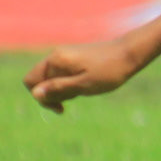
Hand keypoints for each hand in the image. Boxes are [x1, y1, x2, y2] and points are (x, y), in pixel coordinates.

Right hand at [24, 39, 143, 112]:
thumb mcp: (84, 85)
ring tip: (84, 91)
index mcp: (56, 61)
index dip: (41, 97)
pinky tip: (86, 86)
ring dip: (62, 90)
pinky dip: (69, 84)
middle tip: (75, 98)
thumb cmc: (109, 71)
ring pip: (52, 79)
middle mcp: (57, 55)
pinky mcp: (74, 58)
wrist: (130, 53)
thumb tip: (35, 94)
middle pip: (39, 80)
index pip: (30, 81)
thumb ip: (59, 89)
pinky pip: (62, 75)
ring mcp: (65, 56)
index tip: (61, 106)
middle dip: (52, 95)